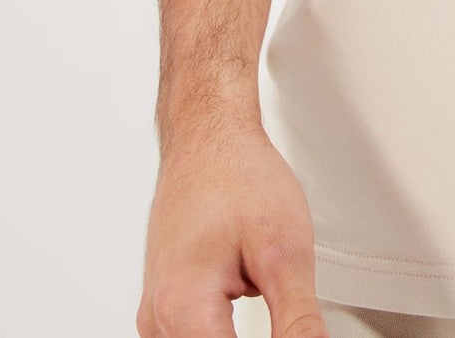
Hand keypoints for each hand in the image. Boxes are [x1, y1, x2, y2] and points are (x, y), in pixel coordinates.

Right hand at [137, 119, 329, 337]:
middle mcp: (158, 321)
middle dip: (260, 334)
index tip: (293, 328)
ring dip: (237, 332)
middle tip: (278, 294)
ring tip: (259, 278)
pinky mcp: (165, 306)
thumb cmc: (238, 176)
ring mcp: (157, 315)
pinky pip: (198, 333)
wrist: (208, 135)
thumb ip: (297, 322)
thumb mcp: (285, 252)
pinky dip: (226, 325)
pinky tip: (247, 285)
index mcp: (182, 312)